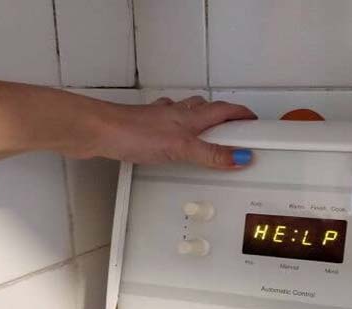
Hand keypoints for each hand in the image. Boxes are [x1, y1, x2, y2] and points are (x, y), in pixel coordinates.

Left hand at [81, 96, 257, 168]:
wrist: (98, 132)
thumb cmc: (134, 134)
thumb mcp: (182, 148)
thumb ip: (211, 154)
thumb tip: (241, 157)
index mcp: (190, 117)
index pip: (224, 110)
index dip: (241, 114)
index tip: (253, 120)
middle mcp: (176, 114)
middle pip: (206, 108)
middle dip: (222, 114)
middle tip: (233, 126)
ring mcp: (158, 120)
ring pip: (185, 114)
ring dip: (199, 119)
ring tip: (206, 132)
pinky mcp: (142, 129)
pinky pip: (165, 124)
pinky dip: (173, 128)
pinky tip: (168, 138)